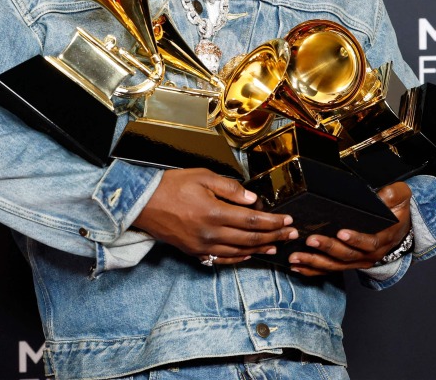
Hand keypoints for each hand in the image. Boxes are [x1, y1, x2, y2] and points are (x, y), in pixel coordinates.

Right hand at [133, 168, 298, 264]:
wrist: (143, 204)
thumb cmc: (172, 185)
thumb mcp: (203, 177)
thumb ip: (230, 188)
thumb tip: (253, 200)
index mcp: (215, 212)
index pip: (253, 220)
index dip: (274, 222)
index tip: (288, 221)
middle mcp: (211, 233)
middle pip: (251, 239)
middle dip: (274, 236)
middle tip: (291, 234)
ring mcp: (203, 246)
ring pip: (239, 251)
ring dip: (261, 249)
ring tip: (276, 246)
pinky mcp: (195, 252)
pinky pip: (222, 259)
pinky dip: (239, 258)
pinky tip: (249, 255)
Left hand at [288, 182, 411, 276]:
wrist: (400, 230)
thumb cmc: (397, 213)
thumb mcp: (401, 198)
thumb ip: (394, 195)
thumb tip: (382, 195)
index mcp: (382, 239)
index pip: (369, 242)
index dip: (356, 239)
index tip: (341, 232)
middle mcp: (369, 254)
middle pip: (347, 255)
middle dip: (328, 248)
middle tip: (310, 240)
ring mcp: (358, 261)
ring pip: (335, 265)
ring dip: (315, 262)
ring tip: (296, 257)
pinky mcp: (348, 264)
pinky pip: (330, 270)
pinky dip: (313, 270)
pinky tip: (297, 267)